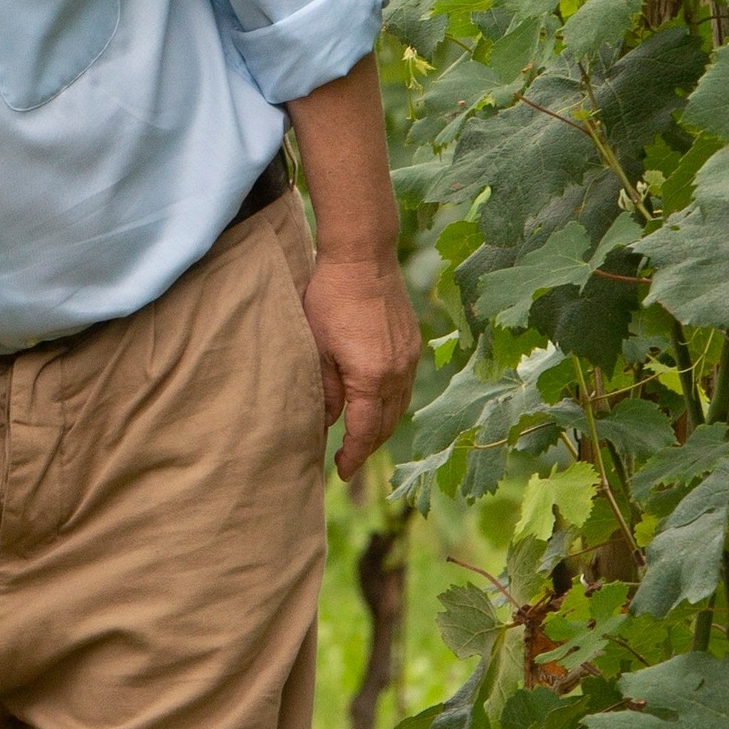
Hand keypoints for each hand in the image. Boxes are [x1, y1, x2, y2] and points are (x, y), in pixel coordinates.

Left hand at [303, 253, 420, 484]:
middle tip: (348, 461)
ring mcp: (409, 357)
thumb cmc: (329, 298)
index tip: (341, 472)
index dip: (352, 455)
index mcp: (370, 377)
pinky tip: (376, 404)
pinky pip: (405, 386)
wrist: (362, 256)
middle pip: (386, 425)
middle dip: (367, 447)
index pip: (363, 431)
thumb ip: (326, 389)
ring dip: (381, 427)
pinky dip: (391, 403)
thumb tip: (329, 421)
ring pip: (399, 407)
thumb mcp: (317, 347)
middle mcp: (397, 372)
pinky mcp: (412, 343)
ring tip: (360, 438)